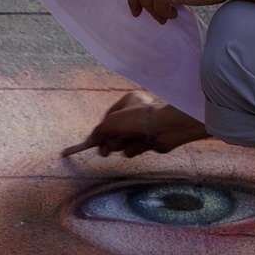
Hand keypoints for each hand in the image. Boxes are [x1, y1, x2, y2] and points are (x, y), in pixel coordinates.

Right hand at [61, 91, 207, 157]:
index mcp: (127, 102)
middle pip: (113, 132)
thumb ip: (99, 131)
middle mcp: (134, 114)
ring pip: (122, 142)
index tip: (91, 143)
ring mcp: (141, 129)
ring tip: (127, 143)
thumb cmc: (137, 119)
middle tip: (104, 152)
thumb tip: (89, 141)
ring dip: (121, 145)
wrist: (166, 128)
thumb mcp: (112, 122)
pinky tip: (139, 146)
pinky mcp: (147, 142)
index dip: (99, 131)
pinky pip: (132, 149)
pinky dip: (133, 149)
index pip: (107, 118)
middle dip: (108, 142)